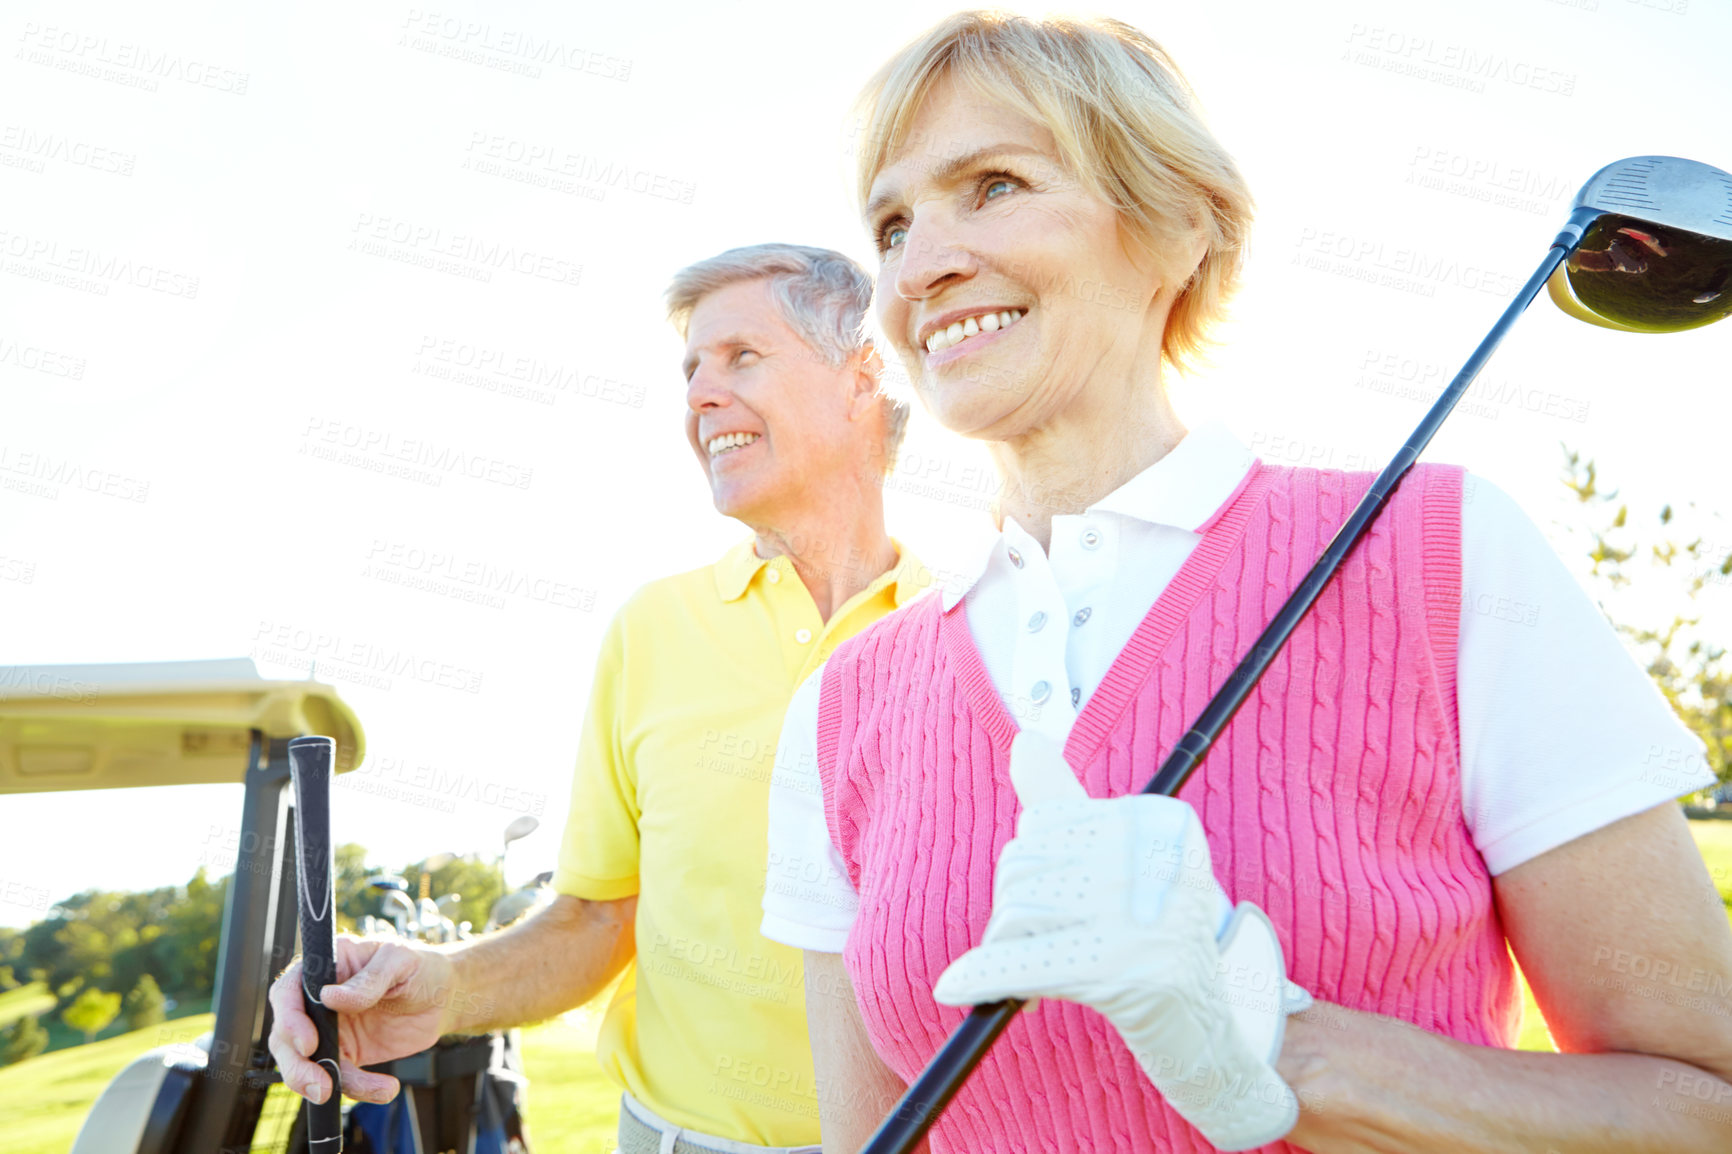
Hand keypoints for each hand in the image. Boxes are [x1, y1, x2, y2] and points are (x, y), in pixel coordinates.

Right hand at [267, 934, 457, 1104]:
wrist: (445, 997)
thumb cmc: (421, 967)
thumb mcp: (401, 962)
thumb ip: (369, 980)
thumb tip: (329, 997)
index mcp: (327, 966)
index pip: (288, 991)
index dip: (289, 1018)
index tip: (308, 1043)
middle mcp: (318, 999)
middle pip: (286, 1035)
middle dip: (296, 1064)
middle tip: (319, 1085)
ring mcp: (329, 1029)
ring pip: (304, 1063)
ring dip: (317, 1083)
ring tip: (338, 1094)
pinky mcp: (346, 1054)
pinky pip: (339, 1077)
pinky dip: (356, 1088)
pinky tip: (385, 1088)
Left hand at [932, 733, 1311, 1151]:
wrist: (1214, 1033)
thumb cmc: (1154, 941)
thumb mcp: (1120, 863)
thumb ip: (1068, 802)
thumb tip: (1025, 741)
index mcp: (1156, 821)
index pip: (1041, 823)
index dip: (1032, 870)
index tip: (1054, 909)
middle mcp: (1152, 856)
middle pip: (1024, 864)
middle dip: (1013, 911)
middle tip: (1038, 950)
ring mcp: (1142, 914)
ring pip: (1016, 910)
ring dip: (1006, 950)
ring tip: (1031, 978)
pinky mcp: (1125, 971)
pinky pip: (1024, 961)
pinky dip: (983, 975)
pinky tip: (956, 986)